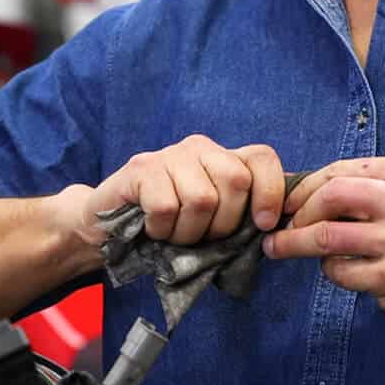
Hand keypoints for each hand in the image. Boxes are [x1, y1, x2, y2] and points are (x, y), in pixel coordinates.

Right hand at [54, 135, 287, 252]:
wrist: (107, 227)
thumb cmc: (167, 228)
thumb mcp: (211, 223)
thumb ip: (242, 218)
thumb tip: (277, 226)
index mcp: (223, 158)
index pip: (262, 158)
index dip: (271, 192)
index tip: (263, 224)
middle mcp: (199, 148)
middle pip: (236, 181)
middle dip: (223, 224)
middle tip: (200, 237)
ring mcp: (169, 154)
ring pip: (201, 199)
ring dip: (188, 233)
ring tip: (173, 235)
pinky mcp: (141, 167)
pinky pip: (166, 207)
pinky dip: (161, 229)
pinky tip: (152, 227)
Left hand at [262, 156, 384, 333]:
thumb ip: (367, 188)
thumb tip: (301, 190)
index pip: (340, 170)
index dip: (305, 186)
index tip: (288, 201)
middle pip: (330, 195)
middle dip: (298, 210)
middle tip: (283, 224)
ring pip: (325, 235)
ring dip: (294, 243)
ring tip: (279, 248)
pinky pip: (338, 270)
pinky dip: (328, 269)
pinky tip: (335, 269)